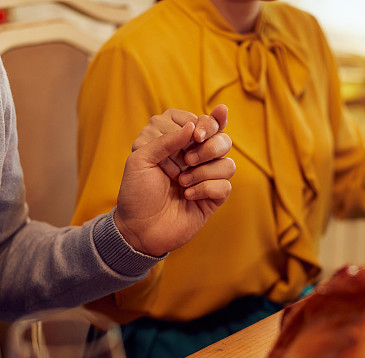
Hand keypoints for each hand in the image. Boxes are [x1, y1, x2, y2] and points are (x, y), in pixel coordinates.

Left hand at [114, 108, 234, 256]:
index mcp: (177, 142)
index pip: (202, 121)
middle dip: (209, 147)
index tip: (193, 135)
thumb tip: (193, 126)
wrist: (139, 229)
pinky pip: (225, 185)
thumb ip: (166, 139)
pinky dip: (205, 189)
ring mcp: (206, 177)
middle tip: (188, 160)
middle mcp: (194, 157)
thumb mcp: (140, 159)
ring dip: (204, 171)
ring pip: (227, 163)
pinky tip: (187, 196)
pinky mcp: (213, 197)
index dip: (202, 125)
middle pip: (222, 138)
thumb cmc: (136, 193)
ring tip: (181, 182)